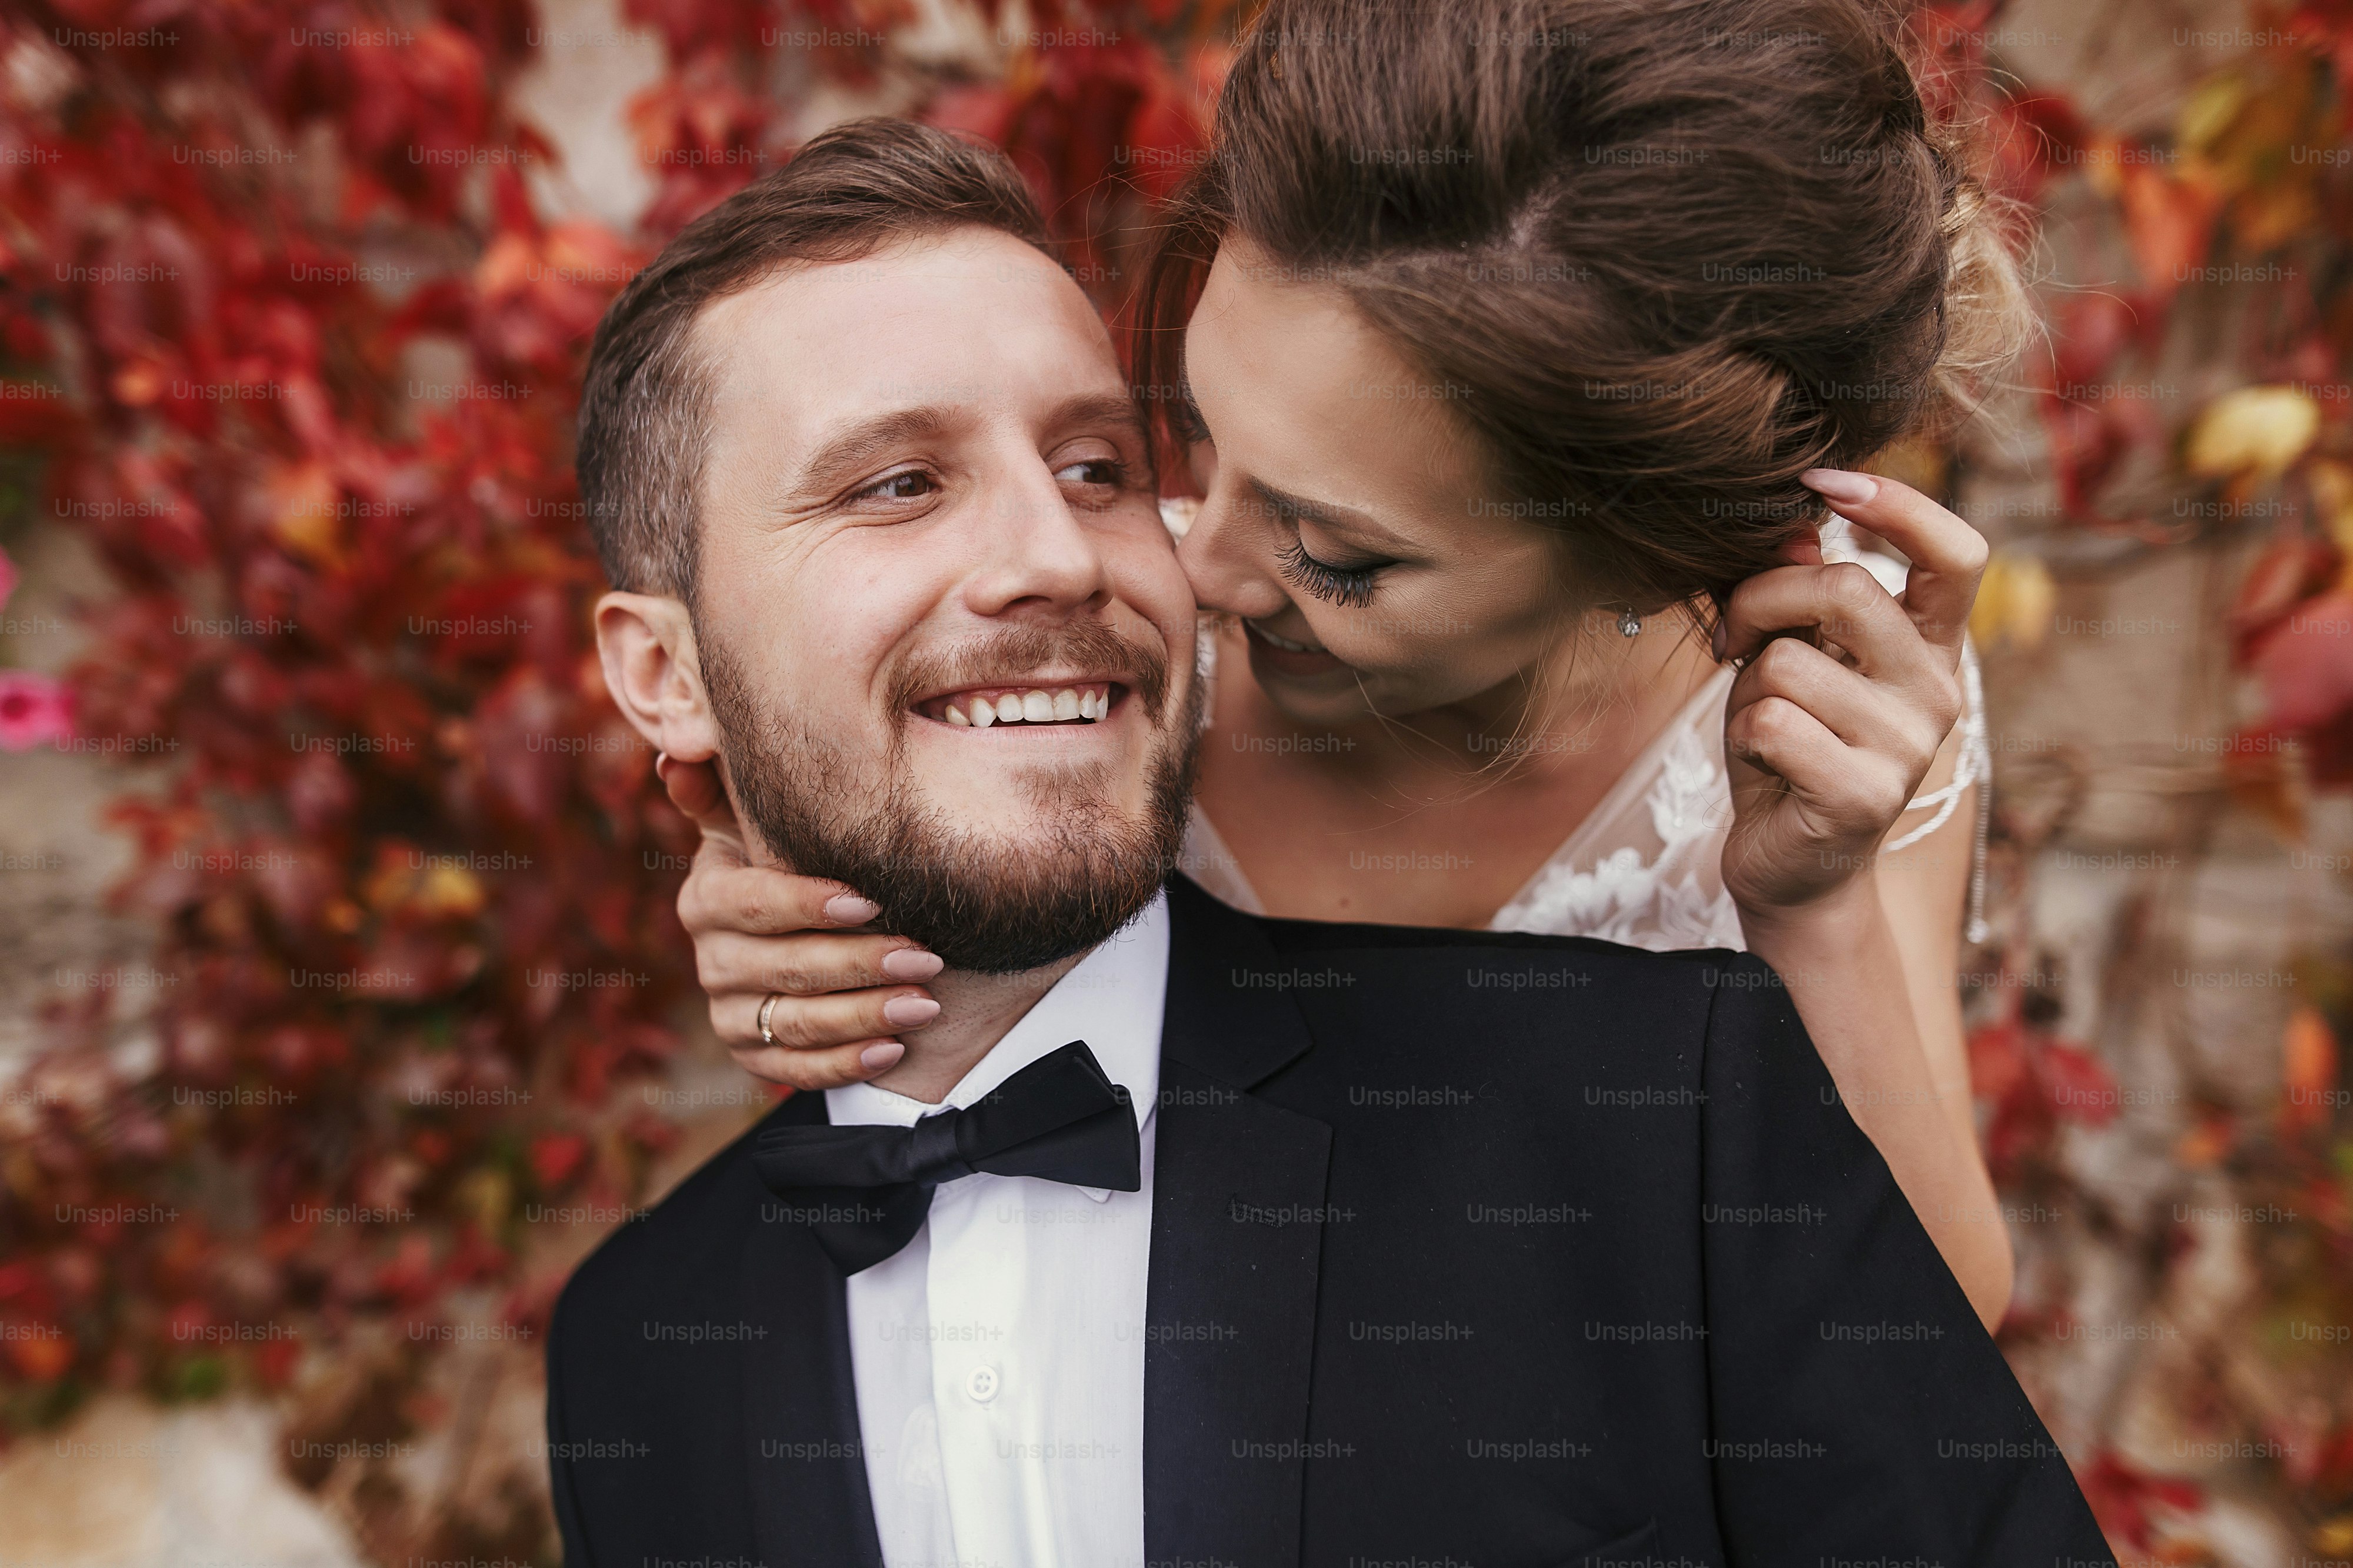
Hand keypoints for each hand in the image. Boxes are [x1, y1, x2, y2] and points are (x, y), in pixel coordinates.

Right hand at [656, 753, 939, 1088]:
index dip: (806, 903)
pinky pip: (795, 1070)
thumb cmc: (785, 856)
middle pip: (785, 968)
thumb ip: (726, 786)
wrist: (789, 924)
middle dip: (860, 964)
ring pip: (797, 1023)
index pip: (752, 904)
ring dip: (864, 1016)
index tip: (868, 901)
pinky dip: (844, 1064)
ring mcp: (731, 1013)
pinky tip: (893, 1051)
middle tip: (925, 957)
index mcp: (706, 897)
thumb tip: (678, 753)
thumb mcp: (756, 817)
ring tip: (925, 1003)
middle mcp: (711, 960)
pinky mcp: (754, 1056)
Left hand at [1715, 468, 1986, 924]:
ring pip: (1789, 662)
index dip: (1899, 503)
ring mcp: (1908, 747)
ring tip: (1763, 723)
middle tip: (1734, 634)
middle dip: (1764, 597)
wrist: (1793, 867)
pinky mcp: (1864, 796)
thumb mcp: (1792, 659)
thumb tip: (1794, 531)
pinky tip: (1763, 766)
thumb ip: (1799, 597)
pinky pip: (1771, 723)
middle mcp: (1936, 691)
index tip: (1827, 482)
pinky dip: (1742, 736)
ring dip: (1746, 687)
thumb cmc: (1790, 749)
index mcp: (1930, 648)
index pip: (1956, 554)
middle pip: (1847, 589)